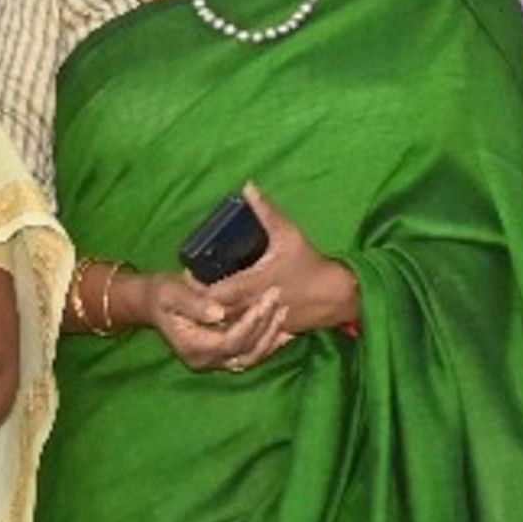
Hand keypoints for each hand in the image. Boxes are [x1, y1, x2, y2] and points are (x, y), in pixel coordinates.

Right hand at [144, 269, 292, 373]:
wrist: (154, 304)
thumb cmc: (162, 295)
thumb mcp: (171, 294)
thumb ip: (193, 304)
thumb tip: (218, 313)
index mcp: (193, 348)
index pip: (230, 340)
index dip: (250, 322)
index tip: (265, 299)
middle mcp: (206, 361)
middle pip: (245, 351)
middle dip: (265, 325)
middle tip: (277, 298)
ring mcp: (215, 362)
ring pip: (252, 357)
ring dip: (271, 336)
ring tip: (284, 310)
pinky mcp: (224, 357)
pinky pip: (252, 355)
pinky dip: (269, 343)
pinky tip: (284, 327)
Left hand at [204, 186, 358, 337]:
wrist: (335, 295)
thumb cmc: (308, 263)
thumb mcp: (287, 234)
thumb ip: (265, 211)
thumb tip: (247, 186)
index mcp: (251, 283)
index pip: (211, 292)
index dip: (195, 287)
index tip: (187, 275)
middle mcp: (251, 306)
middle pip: (213, 312)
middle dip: (199, 303)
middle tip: (189, 289)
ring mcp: (258, 322)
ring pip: (225, 327)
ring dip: (212, 317)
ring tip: (199, 305)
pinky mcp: (266, 332)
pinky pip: (241, 336)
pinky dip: (229, 329)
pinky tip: (220, 322)